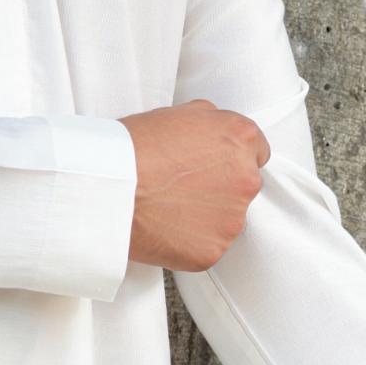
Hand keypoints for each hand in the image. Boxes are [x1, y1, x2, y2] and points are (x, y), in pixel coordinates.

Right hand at [119, 99, 269, 271]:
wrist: (109, 188)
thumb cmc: (131, 148)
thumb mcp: (176, 114)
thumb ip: (208, 125)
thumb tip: (212, 137)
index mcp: (240, 138)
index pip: (256, 150)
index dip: (228, 158)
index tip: (210, 165)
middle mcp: (246, 178)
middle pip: (244, 186)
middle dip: (219, 187)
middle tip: (182, 187)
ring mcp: (232, 218)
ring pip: (227, 219)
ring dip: (205, 216)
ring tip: (168, 208)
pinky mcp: (213, 250)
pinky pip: (207, 246)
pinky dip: (189, 241)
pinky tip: (164, 228)